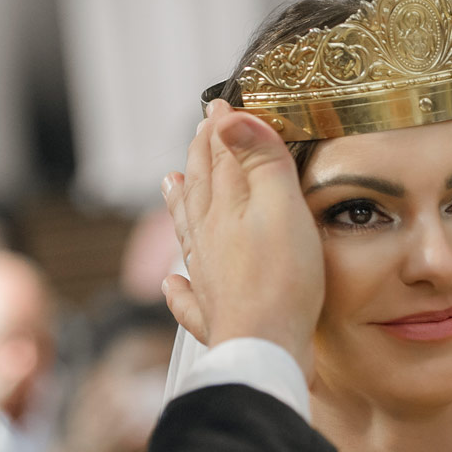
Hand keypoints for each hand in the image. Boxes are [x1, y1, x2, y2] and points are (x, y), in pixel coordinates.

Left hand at [161, 100, 323, 380]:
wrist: (264, 347)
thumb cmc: (279, 279)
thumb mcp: (280, 205)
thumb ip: (259, 159)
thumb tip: (228, 115)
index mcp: (223, 209)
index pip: (220, 157)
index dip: (221, 128)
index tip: (218, 104)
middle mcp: (208, 239)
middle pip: (201, 189)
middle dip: (201, 157)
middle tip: (201, 133)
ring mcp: (208, 277)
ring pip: (188, 232)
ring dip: (180, 205)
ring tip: (171, 185)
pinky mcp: (216, 313)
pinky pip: (188, 295)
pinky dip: (178, 286)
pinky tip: (173, 282)